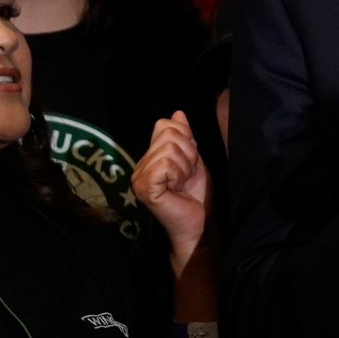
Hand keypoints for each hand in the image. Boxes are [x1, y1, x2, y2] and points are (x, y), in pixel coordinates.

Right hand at [133, 110, 209, 271]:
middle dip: (188, 154)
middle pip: (169, 135)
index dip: (186, 140)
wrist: (199, 224)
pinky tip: (176, 189)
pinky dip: (179, 175)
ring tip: (181, 184)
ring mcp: (139, 178)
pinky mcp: (144, 188)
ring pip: (169, 149)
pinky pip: (165, 165)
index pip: (164, 125)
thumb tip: (177, 113)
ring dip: (185, 167)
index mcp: (149, 158)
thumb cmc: (197, 196)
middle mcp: (139, 166)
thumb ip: (185, 137)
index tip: (190, 163)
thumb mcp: (193, 160)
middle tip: (186, 176)